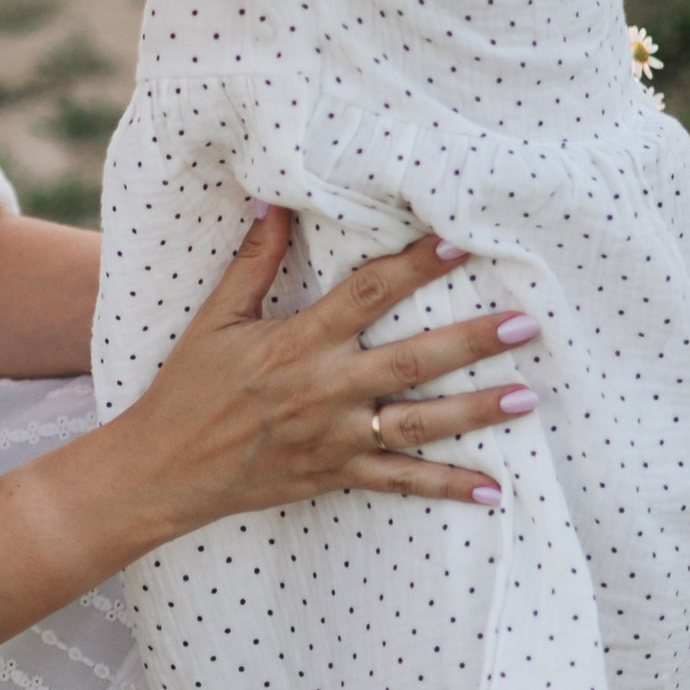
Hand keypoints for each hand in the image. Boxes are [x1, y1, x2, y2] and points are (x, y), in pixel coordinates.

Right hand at [110, 215, 535, 535]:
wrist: (163, 469)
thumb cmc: (188, 388)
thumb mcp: (215, 319)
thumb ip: (253, 262)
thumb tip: (275, 200)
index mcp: (296, 343)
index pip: (366, 295)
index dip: (414, 267)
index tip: (460, 244)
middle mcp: (322, 390)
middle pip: (410, 361)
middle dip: (470, 341)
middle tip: (524, 323)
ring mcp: (333, 438)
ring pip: (417, 424)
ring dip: (475, 411)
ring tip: (527, 396)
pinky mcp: (335, 476)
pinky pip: (399, 483)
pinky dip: (446, 486)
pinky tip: (493, 489)